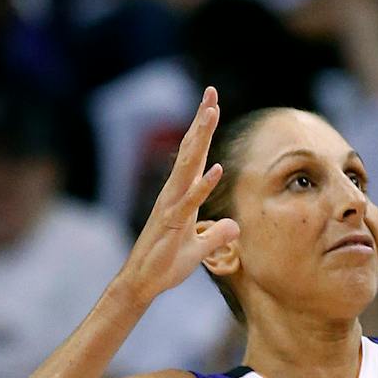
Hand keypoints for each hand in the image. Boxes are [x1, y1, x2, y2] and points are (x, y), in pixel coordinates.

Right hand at [114, 87, 240, 305]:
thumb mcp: (200, 249)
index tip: (211, 103)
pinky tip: (216, 169)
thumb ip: (217, 235)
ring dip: (200, 140)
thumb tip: (234, 226)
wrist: (143, 283)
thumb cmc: (166, 264)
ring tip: (211, 114)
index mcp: (182, 195)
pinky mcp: (172, 224)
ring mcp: (171, 207)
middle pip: (190, 151)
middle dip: (201, 122)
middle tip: (211, 93)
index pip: (194, 157)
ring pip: (187, 167)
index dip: (203, 130)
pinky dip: (203, 186)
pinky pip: (189, 202)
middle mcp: (174, 194)